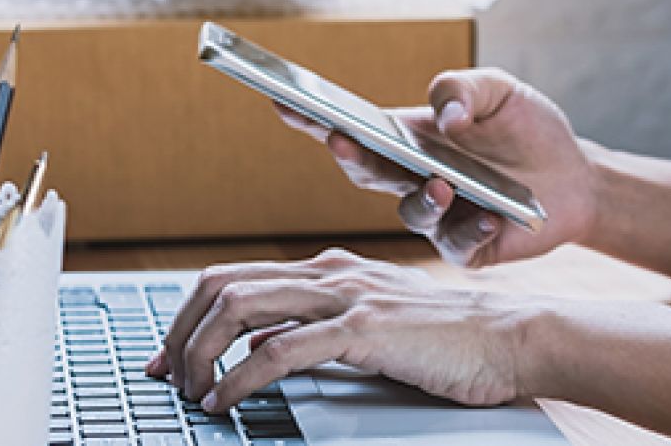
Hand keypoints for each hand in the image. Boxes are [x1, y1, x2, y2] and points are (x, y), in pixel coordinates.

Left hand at [145, 249, 532, 411]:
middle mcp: (328, 272)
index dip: (189, 314)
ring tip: (190, 390)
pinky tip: (226, 402)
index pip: (234, 277)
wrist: (504, 334)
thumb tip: (260, 345)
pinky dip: (240, 378)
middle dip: (180, 331)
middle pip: (222, 285)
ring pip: (241, 308)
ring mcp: (345, 296)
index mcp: (326, 268)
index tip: (169, 352)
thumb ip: (315, 325)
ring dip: (201, 352)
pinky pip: (280, 350)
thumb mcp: (367, 320)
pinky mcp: (363, 328)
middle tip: (166, 373)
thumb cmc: (441, 334)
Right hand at [275, 68, 597, 266]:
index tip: (283, 99)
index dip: (316, 117)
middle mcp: (412, 180)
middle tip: (341, 138)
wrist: (574, 176)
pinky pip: (457, 244)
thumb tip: (443, 116)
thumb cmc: (527, 129)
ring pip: (409, 214)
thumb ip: (463, 89)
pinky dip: (472, 229)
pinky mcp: (465, 247)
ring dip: (422, 198)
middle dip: (350, 156)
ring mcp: (436, 217)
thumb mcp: (500, 91)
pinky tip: (490, 217)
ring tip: (444, 184)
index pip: (355, 129)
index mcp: (410, 141)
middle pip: (367, 173)